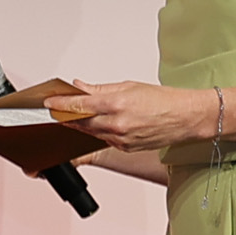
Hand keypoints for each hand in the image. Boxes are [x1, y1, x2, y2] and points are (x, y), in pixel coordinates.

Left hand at [48, 80, 214, 149]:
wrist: (187, 117)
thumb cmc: (164, 100)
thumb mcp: (129, 86)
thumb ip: (100, 88)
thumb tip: (79, 87)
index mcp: (116, 104)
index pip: (79, 105)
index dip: (60, 104)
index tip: (49, 102)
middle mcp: (117, 124)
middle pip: (80, 122)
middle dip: (66, 116)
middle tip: (57, 110)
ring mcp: (120, 139)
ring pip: (90, 132)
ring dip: (81, 124)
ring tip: (77, 115)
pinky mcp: (125, 148)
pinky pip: (104, 140)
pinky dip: (98, 132)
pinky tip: (101, 124)